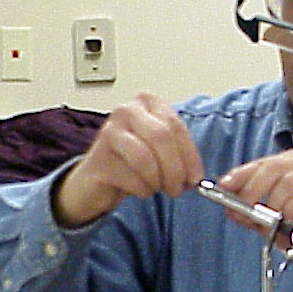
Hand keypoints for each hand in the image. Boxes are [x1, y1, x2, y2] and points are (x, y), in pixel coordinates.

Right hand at [53, 92, 203, 227]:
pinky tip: (140, 189)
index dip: (189, 156)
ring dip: (157, 181)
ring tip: (157, 188)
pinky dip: (142, 190)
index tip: (196, 178)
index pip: (175, 126)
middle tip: (178, 189)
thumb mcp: (159, 149)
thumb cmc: (130, 161)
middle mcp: (126, 111)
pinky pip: (131, 177)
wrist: (96, 179)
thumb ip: (179, 154)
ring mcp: (109, 132)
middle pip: (161, 138)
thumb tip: (196, 177)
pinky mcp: (99, 159)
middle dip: (175, 169)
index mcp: (146, 102)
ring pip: (145, 159)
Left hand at [218, 149, 292, 291]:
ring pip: (287, 180)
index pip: (264, 162)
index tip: (222, 186)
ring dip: (275, 205)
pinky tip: (292, 222)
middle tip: (243, 210)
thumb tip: (231, 208)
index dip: (241, 174)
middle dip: (252, 189)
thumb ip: (256, 214)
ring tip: (276, 224)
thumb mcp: (278, 224)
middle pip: (272, 167)